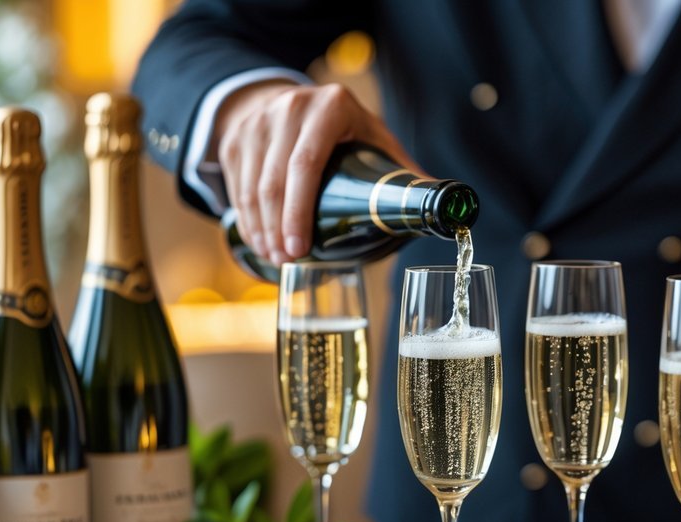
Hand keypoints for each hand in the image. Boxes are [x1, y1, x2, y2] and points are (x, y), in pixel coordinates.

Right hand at [213, 81, 419, 265]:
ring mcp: (257, 121)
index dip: (299, 211)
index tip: (301, 248)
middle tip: (288, 261)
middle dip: (278, 229)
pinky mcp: (235, 137)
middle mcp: (289, 108)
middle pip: (274, 181)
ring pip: (250, 187)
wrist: (294, 101)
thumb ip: (403, 172)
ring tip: (275, 257)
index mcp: (330, 108)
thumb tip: (444, 211)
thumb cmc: (345, 129)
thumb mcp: (374, 137)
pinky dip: (246, 219)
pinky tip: (259, 240)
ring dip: (260, 229)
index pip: (306, 163)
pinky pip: (236, 186)